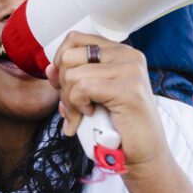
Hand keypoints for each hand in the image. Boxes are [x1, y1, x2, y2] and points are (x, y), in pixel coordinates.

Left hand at [45, 32, 170, 175]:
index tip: (65, 86)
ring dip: (69, 101)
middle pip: (68, 56)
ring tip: (82, 115)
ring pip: (72, 74)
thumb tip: (49, 69)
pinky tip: (92, 114)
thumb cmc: (116, 124)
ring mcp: (130, 70)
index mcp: (118, 51)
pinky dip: (78, 106)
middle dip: (62, 85)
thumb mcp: (91, 94)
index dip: (60, 62)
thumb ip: (72, 77)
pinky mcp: (129, 88)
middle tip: (74, 106)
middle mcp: (127, 54)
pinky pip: (82, 88)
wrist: (143, 153)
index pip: (74, 39)